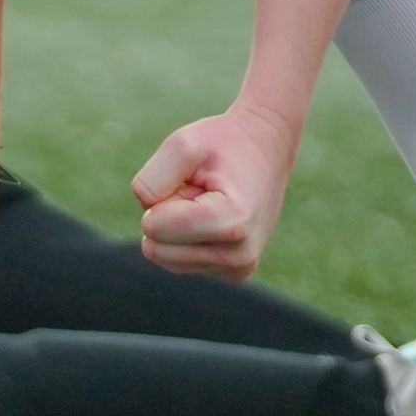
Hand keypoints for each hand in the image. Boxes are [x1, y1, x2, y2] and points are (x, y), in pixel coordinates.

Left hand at [131, 100, 300, 278]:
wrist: (267, 146)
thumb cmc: (222, 144)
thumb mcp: (181, 145)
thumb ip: (152, 180)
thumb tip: (148, 221)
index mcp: (232, 223)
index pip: (154, 227)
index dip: (162, 195)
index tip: (197, 179)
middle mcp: (239, 256)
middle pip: (156, 246)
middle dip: (166, 213)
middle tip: (200, 190)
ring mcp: (238, 268)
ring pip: (164, 255)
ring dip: (175, 224)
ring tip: (208, 201)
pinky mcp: (234, 272)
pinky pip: (177, 261)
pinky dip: (185, 237)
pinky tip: (213, 216)